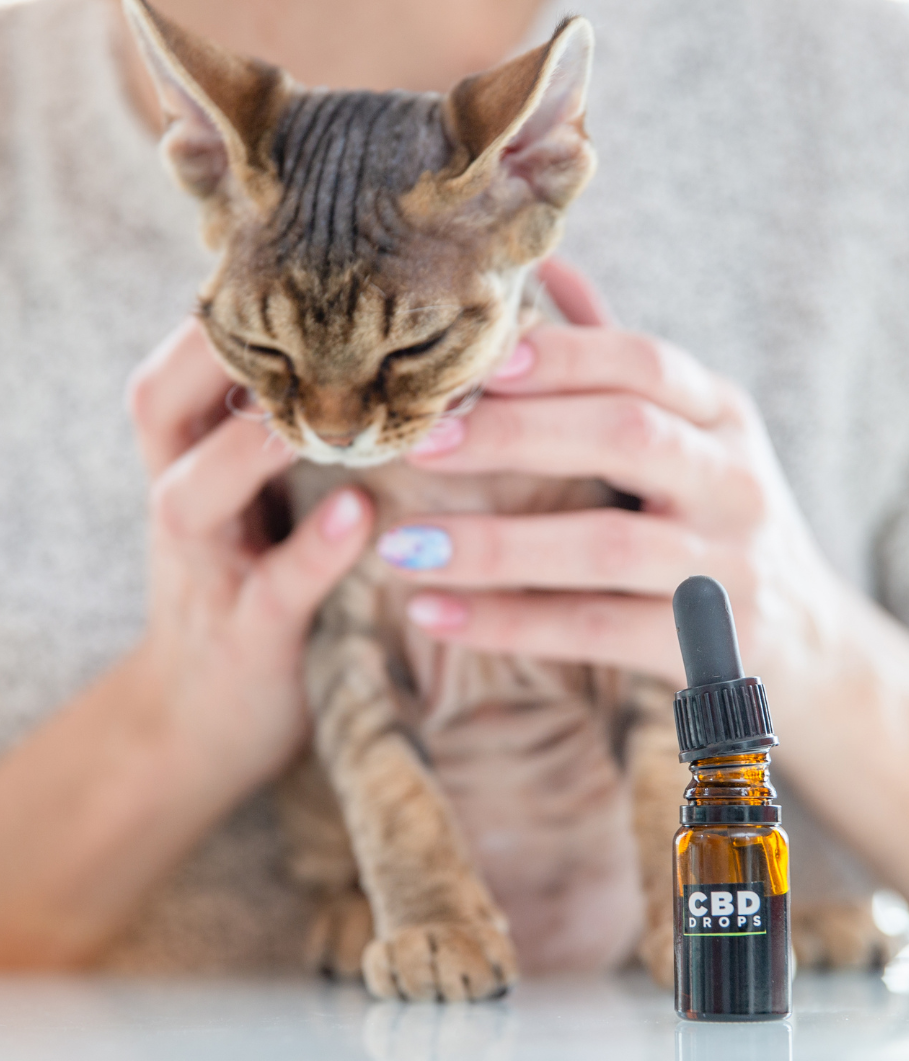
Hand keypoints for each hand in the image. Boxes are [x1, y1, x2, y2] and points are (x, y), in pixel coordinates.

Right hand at [127, 319, 372, 793]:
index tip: (311, 242)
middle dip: (221, 346)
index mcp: (182, 455)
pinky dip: (311, 552)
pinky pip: (271, 589)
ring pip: (197, 489)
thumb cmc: (246, 584)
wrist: (199, 722)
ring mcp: (199, 570)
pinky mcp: (240, 637)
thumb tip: (361, 338)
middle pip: (160, 400)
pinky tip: (358, 516)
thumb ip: (278, 427)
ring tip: (330, 398)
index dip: (237, 298)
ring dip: (257, 442)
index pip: (185, 357)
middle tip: (305, 292)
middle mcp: (176, 498)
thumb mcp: (248, 499)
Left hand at [380, 258, 844, 694]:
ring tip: (399, 549)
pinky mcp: (714, 648)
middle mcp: (734, 480)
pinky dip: (507, 623)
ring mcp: (729, 566)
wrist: (807, 641)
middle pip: (626, 436)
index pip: (643, 362)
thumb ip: (617, 365)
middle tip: (416, 445)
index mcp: (721, 415)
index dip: (560, 356)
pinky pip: (595, 630)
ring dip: (492, 546)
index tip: (472, 363)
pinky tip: (430, 615)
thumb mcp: (689, 435)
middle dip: (513, 436)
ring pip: (605, 546)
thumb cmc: (712, 518)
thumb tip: (547, 264)